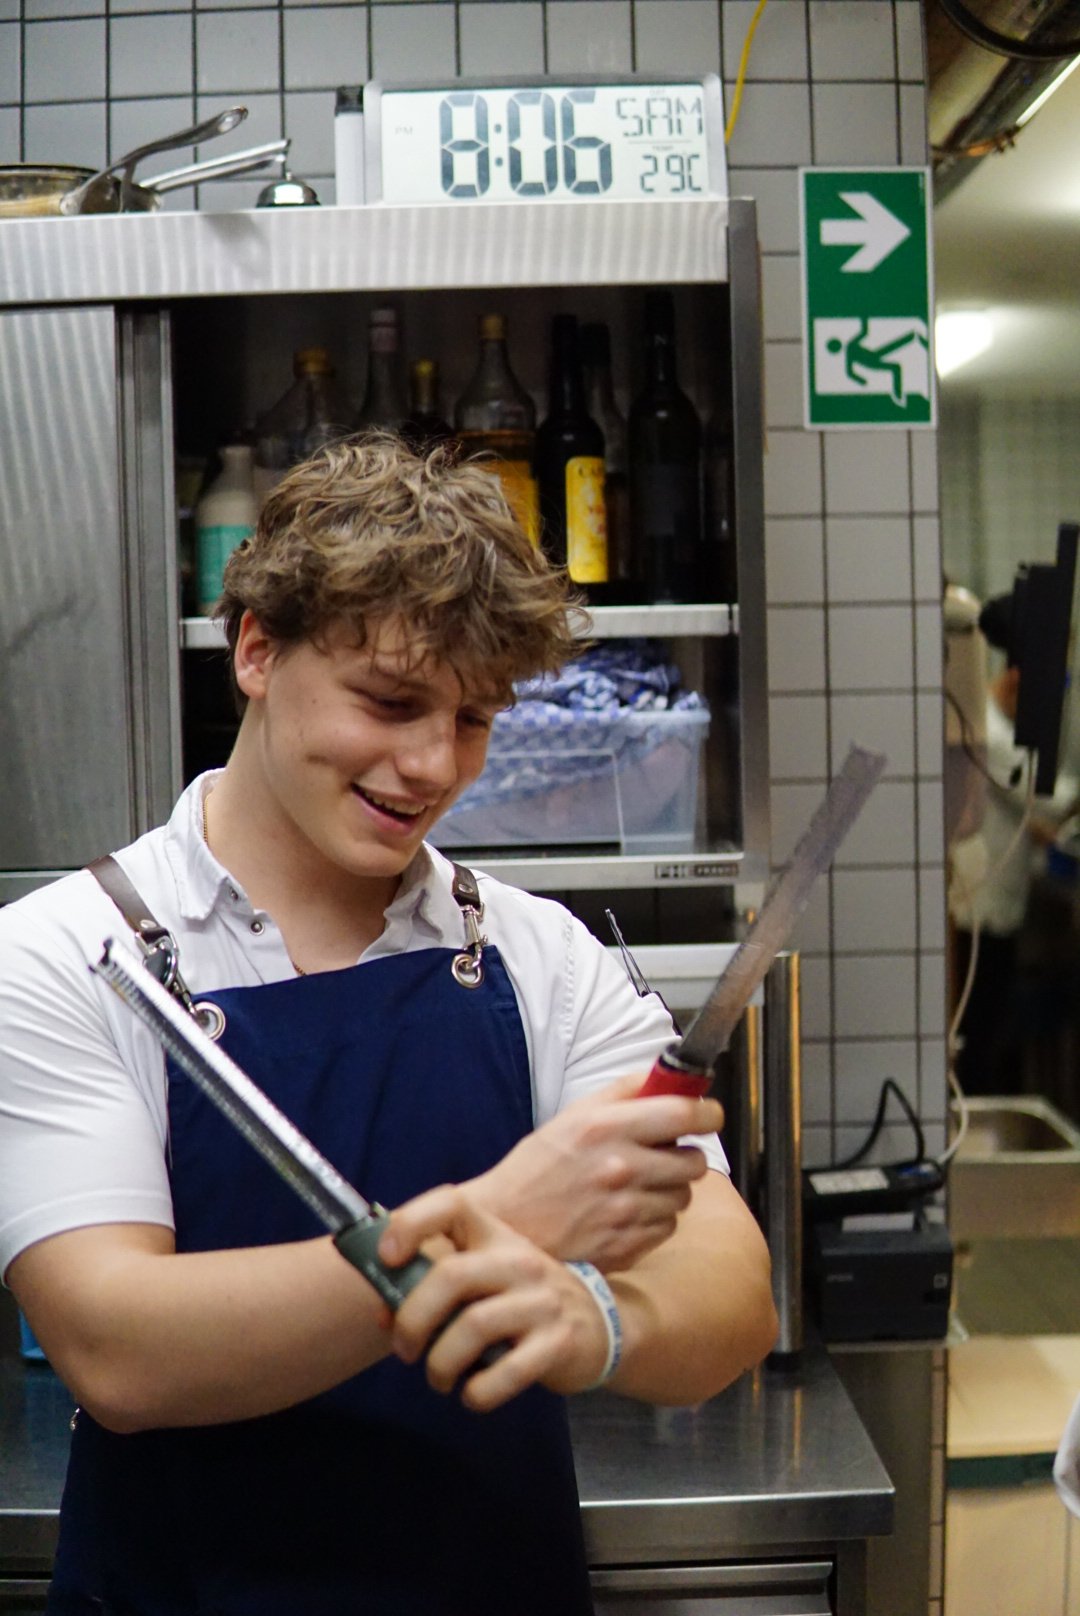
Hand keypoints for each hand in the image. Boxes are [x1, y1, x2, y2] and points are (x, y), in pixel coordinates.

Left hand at [378, 1186, 610, 1410]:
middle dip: (412, 1319)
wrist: (600, 1324)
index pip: (452, 1204)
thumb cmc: (524, 1300)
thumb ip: (437, 1289)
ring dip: (440, 1363)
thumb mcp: (487, 1280)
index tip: (387, 1258)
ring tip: (438, 1378)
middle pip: (451, 1276)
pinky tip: (472, 1395)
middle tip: (403, 1350)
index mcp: (494, 1235)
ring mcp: (541, 1300)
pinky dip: (478, 1392)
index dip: (411, 1224)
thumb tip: (383, 1315)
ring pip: (473, 1326)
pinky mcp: (558, 1342)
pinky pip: (506, 1372)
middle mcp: (519, 1259)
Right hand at [467, 1074, 723, 1270]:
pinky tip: (625, 1214)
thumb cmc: (536, 1170)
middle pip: (694, 1161)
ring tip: (635, 1188)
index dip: (707, 1112)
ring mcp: (626, 1211)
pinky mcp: (628, 1245)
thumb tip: (665, 1077)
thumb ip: (622, 1093)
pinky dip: (654, 1220)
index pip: (683, 1113)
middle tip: (664, 1156)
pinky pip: (667, 1227)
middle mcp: (620, 1168)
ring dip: (668, 1190)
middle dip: (685, 1157)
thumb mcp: (572, 1117)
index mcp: (605, 1128)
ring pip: (683, 1197)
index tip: (709, 1114)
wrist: (505, 1226)